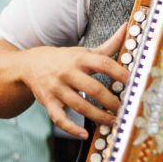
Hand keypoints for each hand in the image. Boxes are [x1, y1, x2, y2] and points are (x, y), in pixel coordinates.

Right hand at [20, 24, 128, 138]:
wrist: (29, 64)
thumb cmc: (65, 59)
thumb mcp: (84, 50)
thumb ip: (109, 44)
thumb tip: (127, 27)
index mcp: (80, 58)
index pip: (103, 64)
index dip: (119, 73)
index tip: (133, 82)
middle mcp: (68, 73)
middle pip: (93, 88)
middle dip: (111, 101)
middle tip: (125, 109)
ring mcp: (57, 89)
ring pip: (79, 105)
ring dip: (98, 116)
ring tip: (113, 121)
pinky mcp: (48, 102)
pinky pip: (59, 119)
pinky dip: (71, 128)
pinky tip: (84, 134)